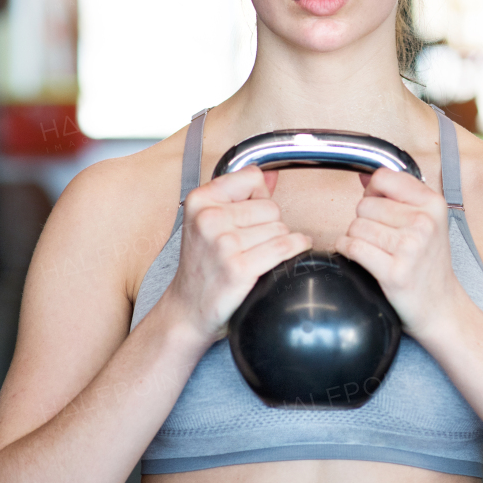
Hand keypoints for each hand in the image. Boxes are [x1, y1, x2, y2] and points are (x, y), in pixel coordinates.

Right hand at [164, 166, 311, 342]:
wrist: (188, 310)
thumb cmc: (203, 265)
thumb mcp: (211, 222)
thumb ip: (242, 193)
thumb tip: (272, 172)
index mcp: (200, 200)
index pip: (252, 178)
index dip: (258, 197)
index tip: (250, 215)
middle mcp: (208, 219)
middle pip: (271, 207)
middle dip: (270, 225)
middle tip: (250, 244)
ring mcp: (223, 244)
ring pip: (281, 229)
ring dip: (279, 242)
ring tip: (256, 256)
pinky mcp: (239, 268)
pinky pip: (285, 248)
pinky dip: (294, 251)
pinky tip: (285, 257)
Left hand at [335, 168, 465, 341]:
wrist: (442, 307)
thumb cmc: (430, 264)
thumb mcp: (427, 221)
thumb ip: (397, 194)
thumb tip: (364, 175)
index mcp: (433, 204)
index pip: (384, 177)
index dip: (373, 192)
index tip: (379, 206)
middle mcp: (424, 223)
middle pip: (365, 204)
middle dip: (365, 220)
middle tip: (382, 237)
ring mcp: (409, 247)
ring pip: (356, 226)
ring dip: (357, 238)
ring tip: (376, 250)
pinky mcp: (393, 272)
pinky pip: (352, 248)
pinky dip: (347, 251)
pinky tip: (362, 258)